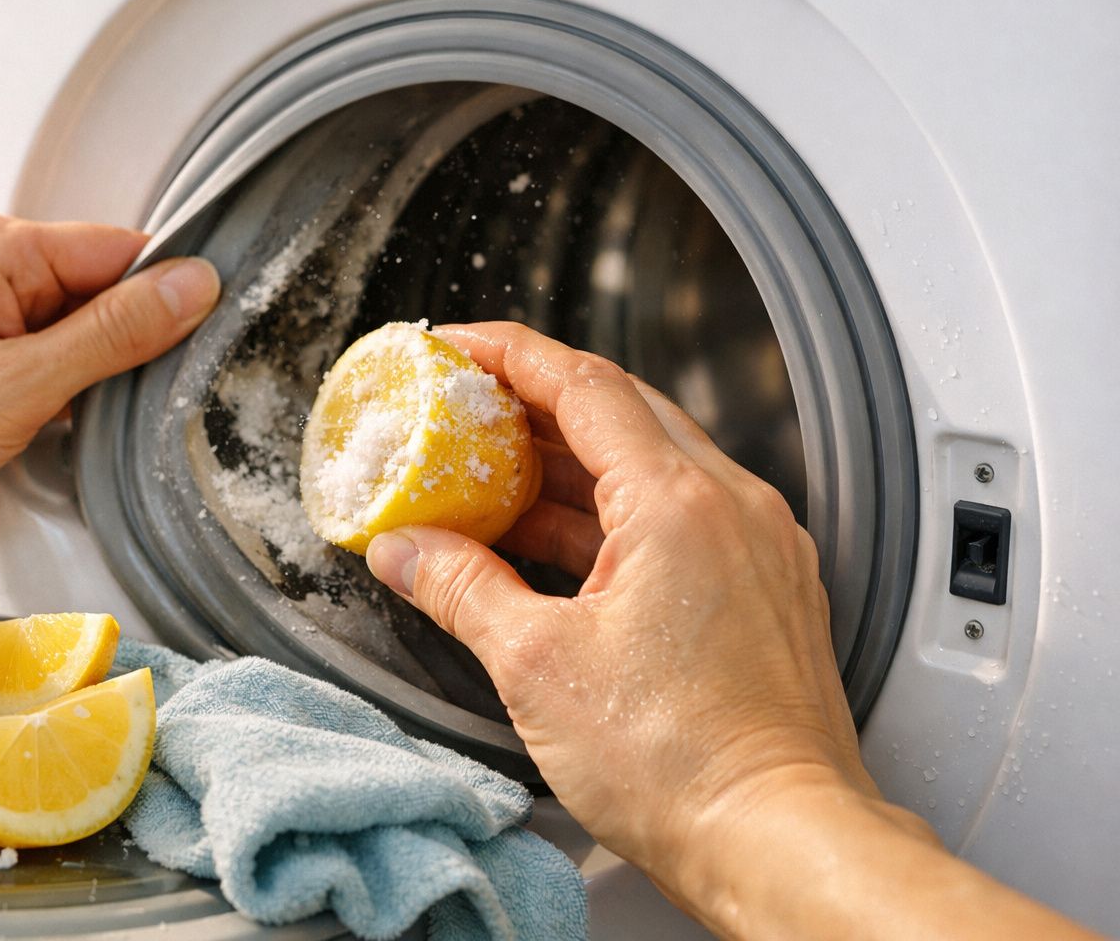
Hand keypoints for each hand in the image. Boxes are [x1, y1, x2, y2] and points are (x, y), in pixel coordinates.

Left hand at [0, 213, 219, 535]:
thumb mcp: (17, 385)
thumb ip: (112, 334)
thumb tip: (191, 286)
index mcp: (0, 250)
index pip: (123, 251)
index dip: (170, 294)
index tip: (211, 333)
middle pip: (110, 292)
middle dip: (137, 343)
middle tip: (154, 395)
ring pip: (88, 335)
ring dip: (105, 377)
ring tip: (102, 418)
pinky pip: (59, 366)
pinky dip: (77, 398)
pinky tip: (76, 430)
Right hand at [364, 321, 876, 891]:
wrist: (779, 839)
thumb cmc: (684, 763)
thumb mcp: (537, 665)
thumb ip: (460, 587)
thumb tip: (405, 551)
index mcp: (680, 503)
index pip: (585, 384)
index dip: (511, 354)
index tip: (460, 345)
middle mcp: (734, 507)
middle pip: (623, 410)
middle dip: (538, 399)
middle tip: (472, 405)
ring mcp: (758, 546)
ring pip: (654, 464)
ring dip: (574, 460)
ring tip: (499, 475)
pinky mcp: (765, 588)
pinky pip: (680, 515)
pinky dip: (613, 512)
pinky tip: (559, 542)